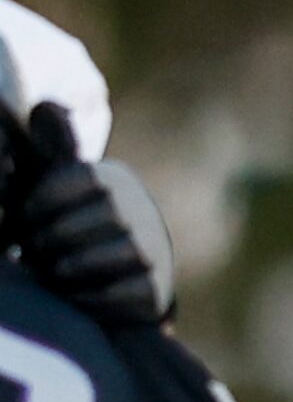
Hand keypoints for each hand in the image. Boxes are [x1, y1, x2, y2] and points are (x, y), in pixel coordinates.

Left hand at [12, 103, 171, 323]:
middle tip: (37, 250)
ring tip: (53, 272)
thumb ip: (53, 147)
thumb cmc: (78, 224)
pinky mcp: (155, 290)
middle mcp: (141, 212)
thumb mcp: (65, 184)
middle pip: (84, 222)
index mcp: (115, 180)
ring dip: (66, 269)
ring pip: (98, 259)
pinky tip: (74, 295)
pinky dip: (87, 298)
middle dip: (52, 239)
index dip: (42, 201)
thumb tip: (48, 104)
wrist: (126, 276)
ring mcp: (153, 252)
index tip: (28, 217)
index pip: (76, 178)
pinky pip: (114, 294)